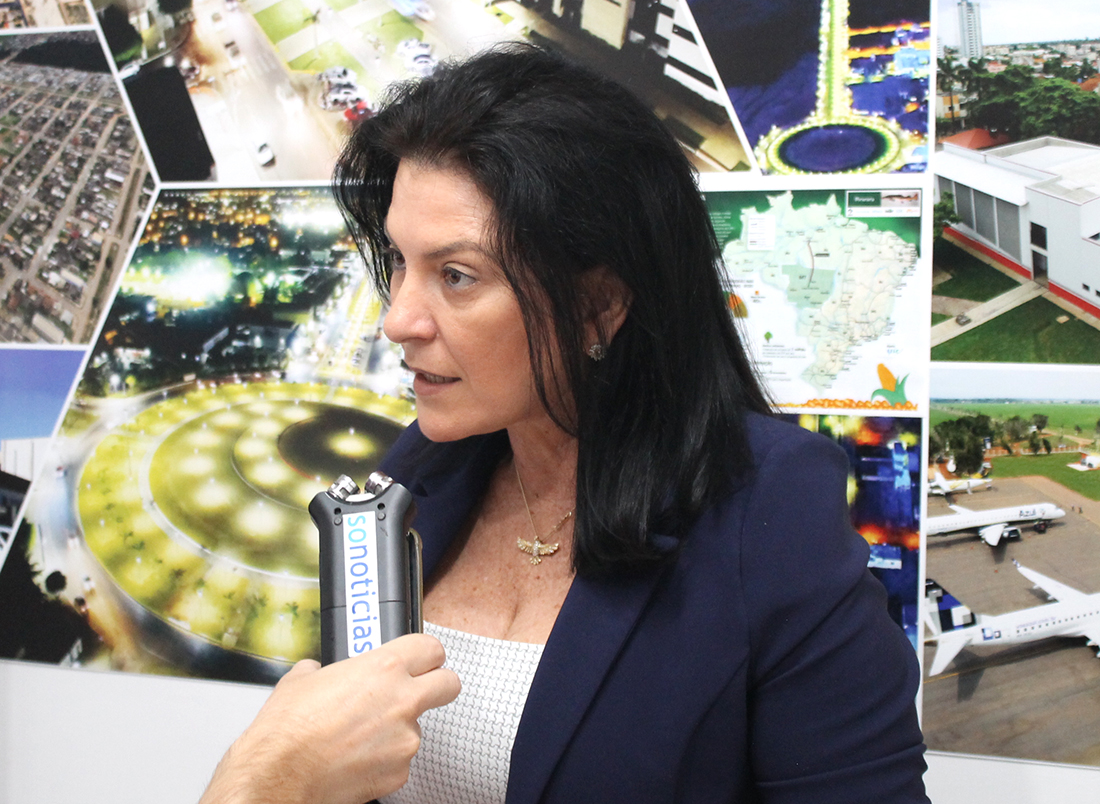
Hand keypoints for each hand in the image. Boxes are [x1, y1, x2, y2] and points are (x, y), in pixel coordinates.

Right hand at [199, 633, 460, 803]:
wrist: (277, 777)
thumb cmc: (287, 730)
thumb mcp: (302, 679)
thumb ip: (326, 669)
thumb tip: (321, 672)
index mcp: (384, 668)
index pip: (431, 648)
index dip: (424, 654)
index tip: (419, 660)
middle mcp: (402, 701)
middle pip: (449, 684)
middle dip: (437, 685)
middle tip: (416, 690)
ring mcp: (405, 740)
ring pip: (418, 727)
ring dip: (398, 728)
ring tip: (361, 734)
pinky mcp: (399, 773)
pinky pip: (401, 759)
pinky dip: (385, 758)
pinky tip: (357, 757)